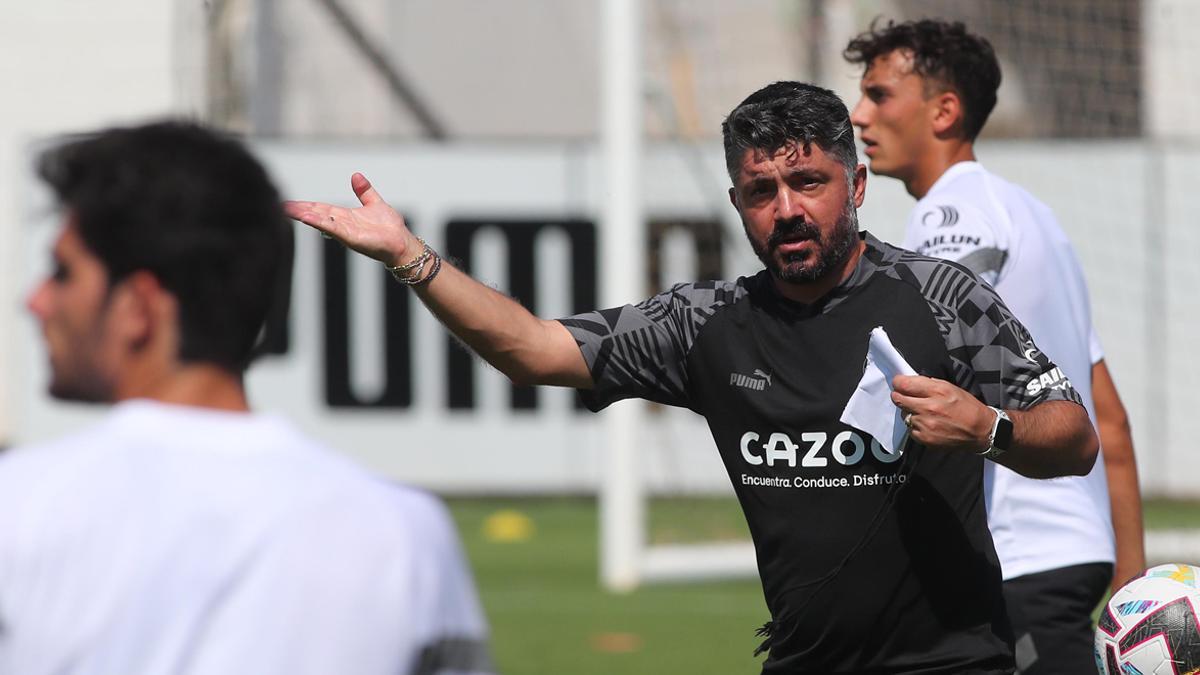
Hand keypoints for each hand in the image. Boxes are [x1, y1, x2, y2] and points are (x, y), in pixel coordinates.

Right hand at [283, 172, 418, 266]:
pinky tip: (307, 217)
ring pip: (320, 221)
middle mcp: (342, 224)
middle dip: (298, 210)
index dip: (305, 205)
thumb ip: (364, 191)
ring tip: (286, 210)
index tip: (288, 203)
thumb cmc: (390, 227)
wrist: (401, 243)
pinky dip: (320, 222)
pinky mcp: (351, 237)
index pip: (320, 209)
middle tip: (279, 206)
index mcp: (345, 216)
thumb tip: (356, 175)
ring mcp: (345, 231)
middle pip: (316, 214)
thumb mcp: (374, 203)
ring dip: (304, 215)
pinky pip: (333, 228)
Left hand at [891, 375, 993, 453]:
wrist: (980, 431)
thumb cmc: (966, 407)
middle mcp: (929, 408)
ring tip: (923, 412)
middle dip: (900, 395)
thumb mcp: (950, 387)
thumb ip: (928, 383)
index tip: (899, 383)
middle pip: (898, 399)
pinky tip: (927, 423)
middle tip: (906, 396)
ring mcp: (925, 425)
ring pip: (903, 414)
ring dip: (909, 412)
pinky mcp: (925, 438)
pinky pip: (910, 429)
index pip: (904, 384)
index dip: (898, 382)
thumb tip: (910, 382)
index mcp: (937, 392)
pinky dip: (915, 426)